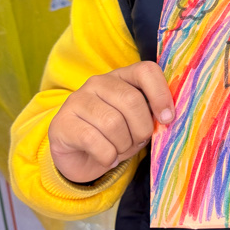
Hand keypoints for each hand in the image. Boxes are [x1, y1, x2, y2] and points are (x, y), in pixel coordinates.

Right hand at [48, 62, 174, 183]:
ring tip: (120, 150)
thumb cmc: (114, 137)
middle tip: (137, 142)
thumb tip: (166, 117)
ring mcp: (77, 100)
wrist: (78, 158)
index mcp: (122, 77)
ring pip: (113, 122)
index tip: (167, 119)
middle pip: (131, 100)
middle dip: (141, 129)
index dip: (160, 94)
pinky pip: (93, 140)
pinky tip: (107, 158)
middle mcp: (98, 82)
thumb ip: (151, 115)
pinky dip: (107, 156)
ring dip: (123, 145)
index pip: (146, 71)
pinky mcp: (62, 122)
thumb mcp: (137, 124)